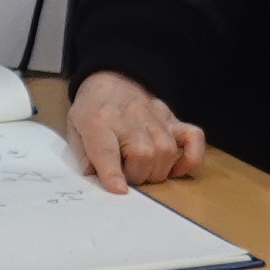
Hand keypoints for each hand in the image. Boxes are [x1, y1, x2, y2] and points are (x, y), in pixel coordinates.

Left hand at [61, 72, 205, 193]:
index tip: (120, 190)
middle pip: (143, 153)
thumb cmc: (92, 110)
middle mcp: (129, 118)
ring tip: (144, 171)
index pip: (106, 149)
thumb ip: (83, 155)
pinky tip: (176, 169)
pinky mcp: (172, 119)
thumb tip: (93, 177)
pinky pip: (194, 137)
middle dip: (137, 176)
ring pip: (166, 150)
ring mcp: (154, 117)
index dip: (113, 173)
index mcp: (98, 121)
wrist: (112, 78)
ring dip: (157, 171)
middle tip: (127, 176)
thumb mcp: (75, 128)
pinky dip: (191, 158)